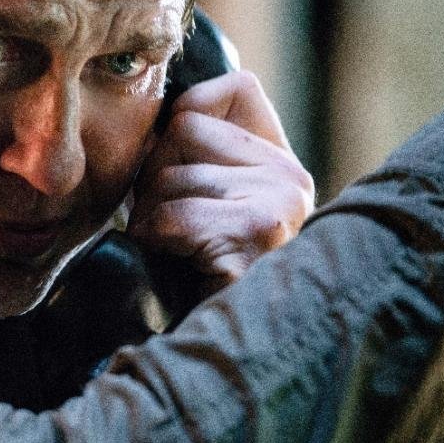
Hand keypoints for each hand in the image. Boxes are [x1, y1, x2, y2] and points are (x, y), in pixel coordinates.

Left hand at [127, 70, 314, 289]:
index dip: (186, 117)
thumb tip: (153, 107)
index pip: (234, 87)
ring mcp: (280, 202)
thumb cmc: (195, 277)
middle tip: (171, 225)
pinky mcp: (257, 232)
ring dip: (152, 217)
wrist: (225, 354)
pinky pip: (174, 215)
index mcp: (280, 161)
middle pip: (184, 129)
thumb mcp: (200, 203)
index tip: (177, 169)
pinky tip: (180, 264)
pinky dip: (158, 241)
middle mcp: (291, 175)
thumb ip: (193, 156)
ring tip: (178, 251)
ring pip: (170, 175)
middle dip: (155, 178)